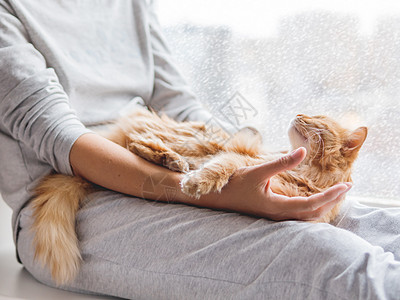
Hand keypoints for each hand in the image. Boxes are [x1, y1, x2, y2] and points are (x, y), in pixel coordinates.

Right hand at [198, 147, 350, 220]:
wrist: (217, 198)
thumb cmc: (234, 185)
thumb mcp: (257, 171)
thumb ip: (281, 162)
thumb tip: (303, 151)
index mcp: (277, 207)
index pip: (312, 205)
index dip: (331, 196)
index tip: (346, 186)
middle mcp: (279, 215)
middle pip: (313, 214)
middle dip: (332, 201)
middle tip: (347, 188)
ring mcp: (276, 217)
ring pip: (306, 217)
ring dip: (324, 206)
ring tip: (336, 194)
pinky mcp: (273, 214)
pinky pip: (298, 215)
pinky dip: (313, 208)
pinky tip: (315, 199)